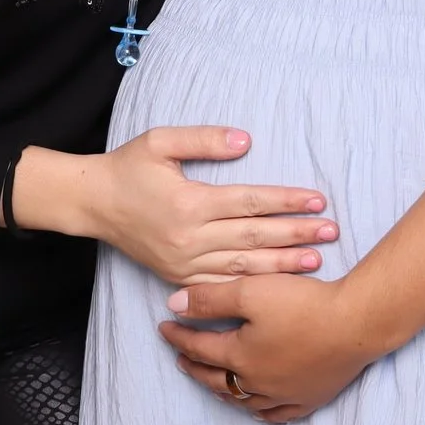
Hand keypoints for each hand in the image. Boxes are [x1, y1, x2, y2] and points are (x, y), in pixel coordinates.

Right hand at [16, 128, 337, 286]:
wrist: (93, 204)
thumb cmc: (128, 167)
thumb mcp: (160, 141)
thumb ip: (204, 139)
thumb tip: (246, 141)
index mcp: (190, 203)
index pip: (250, 202)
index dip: (285, 202)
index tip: (317, 201)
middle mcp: (190, 237)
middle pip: (254, 236)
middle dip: (295, 234)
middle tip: (331, 232)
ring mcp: (185, 262)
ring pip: (243, 266)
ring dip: (282, 264)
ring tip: (316, 261)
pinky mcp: (179, 276)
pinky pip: (222, 284)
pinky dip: (252, 285)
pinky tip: (277, 285)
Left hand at [159, 274, 387, 423]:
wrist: (355, 323)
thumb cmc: (303, 304)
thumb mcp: (251, 291)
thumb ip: (210, 299)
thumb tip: (173, 306)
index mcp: (240, 356)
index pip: (199, 347)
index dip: (179, 337)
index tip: (164, 327)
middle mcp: (257, 382)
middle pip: (216, 378)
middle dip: (195, 366)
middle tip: (181, 357)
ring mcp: (284, 394)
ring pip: (243, 400)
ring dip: (222, 390)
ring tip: (212, 382)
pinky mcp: (309, 398)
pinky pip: (277, 414)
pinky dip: (260, 411)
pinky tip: (256, 408)